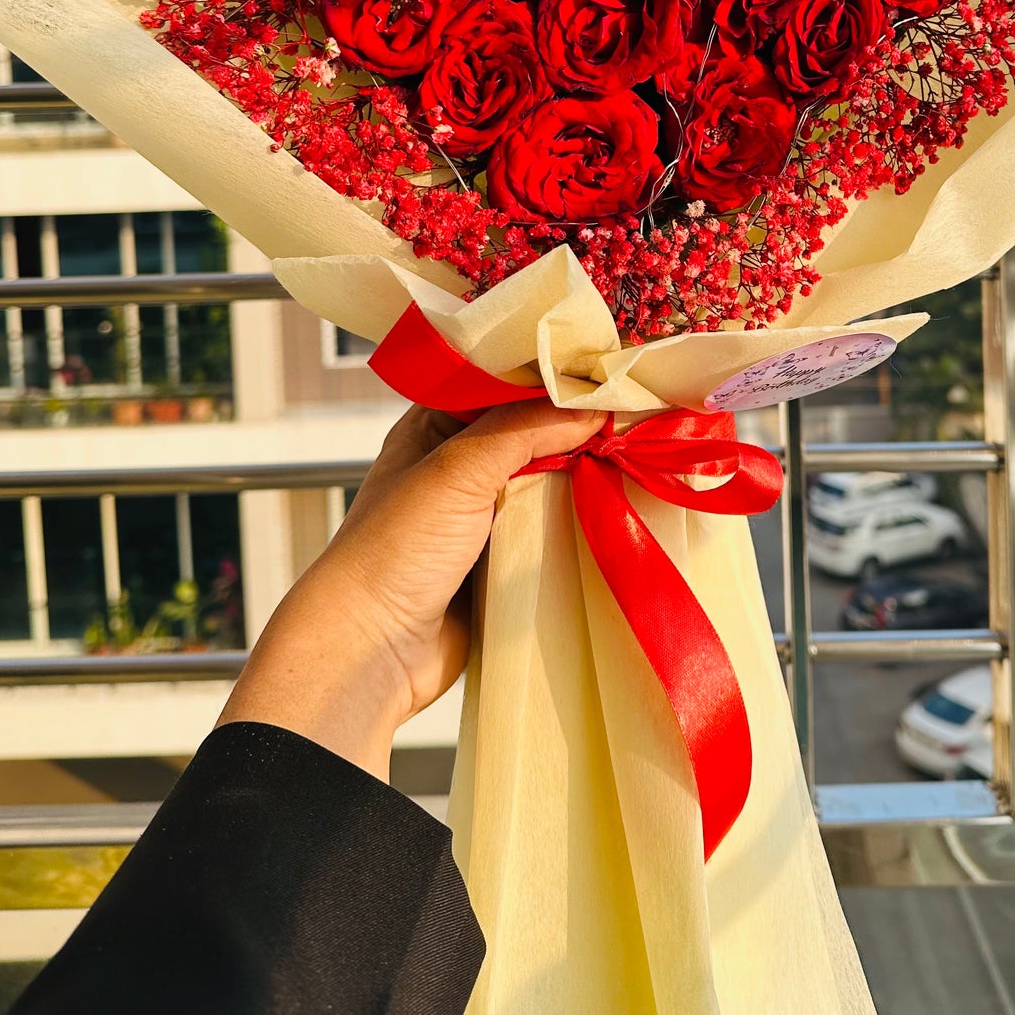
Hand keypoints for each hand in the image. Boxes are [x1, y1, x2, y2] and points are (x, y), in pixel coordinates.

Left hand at [218, 400, 604, 783]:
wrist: (371, 651)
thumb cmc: (394, 549)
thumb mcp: (457, 469)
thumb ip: (524, 429)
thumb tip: (592, 407)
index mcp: (435, 426)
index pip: (503, 381)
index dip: (551, 372)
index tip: (609, 363)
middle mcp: (461, 463)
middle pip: (533, 430)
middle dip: (580, 423)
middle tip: (640, 407)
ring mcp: (485, 514)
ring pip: (549, 479)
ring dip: (587, 471)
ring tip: (643, 448)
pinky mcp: (505, 559)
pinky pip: (553, 528)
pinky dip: (583, 518)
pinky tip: (623, 503)